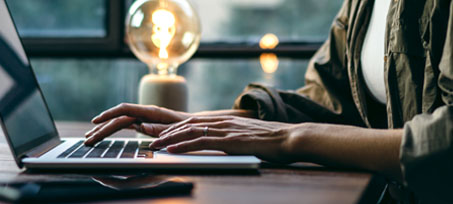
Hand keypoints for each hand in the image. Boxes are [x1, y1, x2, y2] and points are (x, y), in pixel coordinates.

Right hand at [84, 103, 189, 145]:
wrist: (195, 125)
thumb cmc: (187, 127)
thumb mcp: (175, 129)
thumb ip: (159, 128)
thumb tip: (140, 126)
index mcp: (152, 112)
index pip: (126, 109)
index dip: (109, 114)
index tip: (96, 120)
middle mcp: (145, 113)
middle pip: (118, 119)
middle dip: (102, 128)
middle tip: (87, 139)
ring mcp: (143, 118)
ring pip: (119, 123)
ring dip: (104, 130)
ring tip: (89, 139)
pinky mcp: (143, 123)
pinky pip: (124, 126)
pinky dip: (112, 130)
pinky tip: (102, 135)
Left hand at [150, 116, 294, 161]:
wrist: (289, 138)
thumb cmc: (273, 140)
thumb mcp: (248, 136)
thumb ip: (234, 137)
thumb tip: (225, 144)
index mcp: (227, 120)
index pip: (195, 121)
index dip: (177, 127)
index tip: (163, 133)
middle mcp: (223, 121)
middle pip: (188, 123)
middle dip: (168, 131)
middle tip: (152, 138)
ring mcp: (226, 130)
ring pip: (190, 130)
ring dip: (170, 138)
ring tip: (156, 144)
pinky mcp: (229, 140)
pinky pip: (201, 141)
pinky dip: (184, 145)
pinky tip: (172, 149)